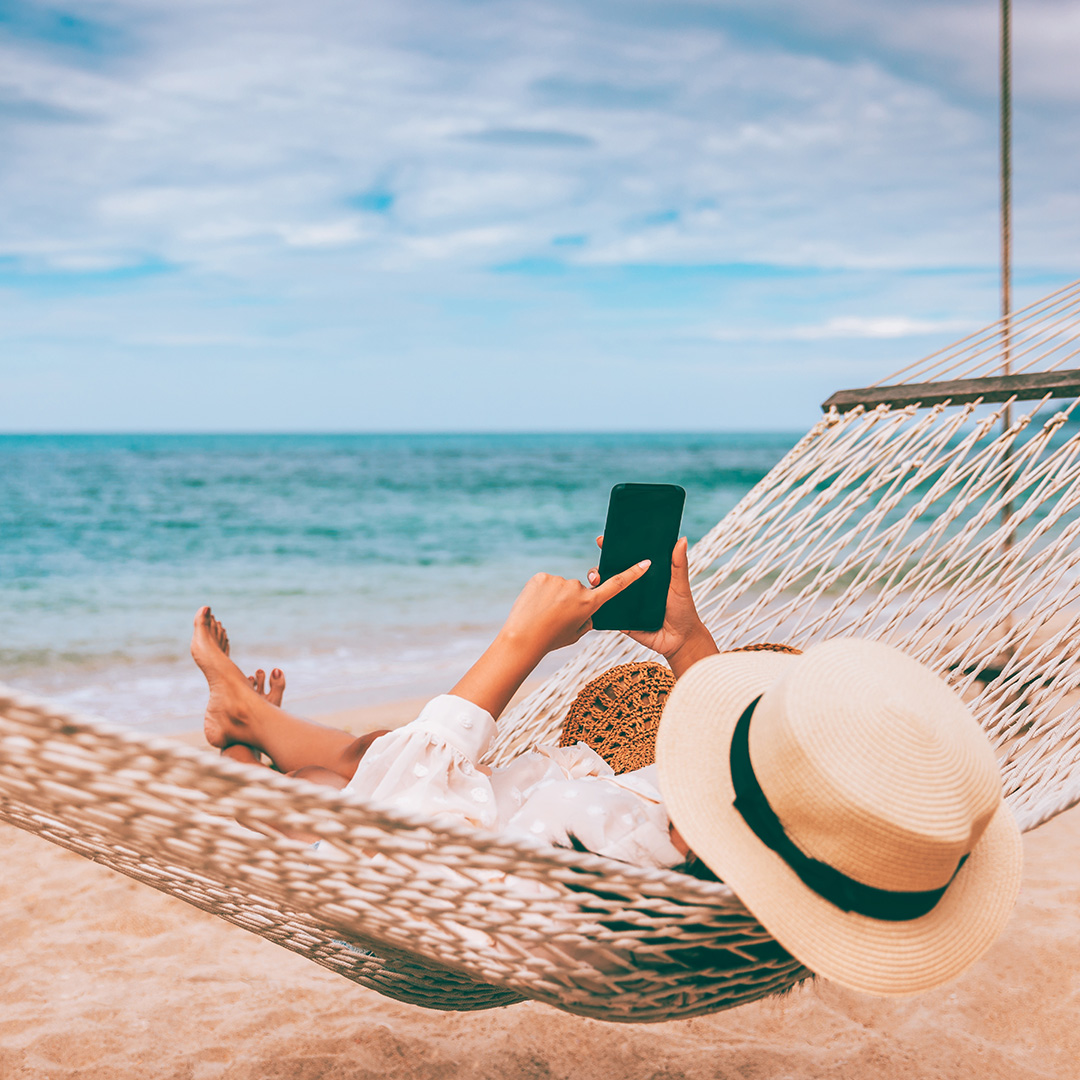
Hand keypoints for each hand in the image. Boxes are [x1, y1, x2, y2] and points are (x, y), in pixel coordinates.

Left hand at [450, 560, 652, 720]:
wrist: (522, 638)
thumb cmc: (551, 639)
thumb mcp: (576, 634)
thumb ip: (587, 619)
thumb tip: (588, 609)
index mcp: (590, 604)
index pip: (616, 585)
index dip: (632, 574)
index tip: (645, 562)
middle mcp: (577, 589)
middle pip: (578, 590)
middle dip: (569, 601)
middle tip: (555, 617)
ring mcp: (559, 581)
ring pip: (560, 587)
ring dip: (553, 597)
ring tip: (542, 614)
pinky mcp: (542, 576)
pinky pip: (545, 582)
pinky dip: (540, 592)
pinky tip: (534, 605)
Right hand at [588, 536, 717, 676]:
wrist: (680, 640)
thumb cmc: (683, 609)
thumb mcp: (680, 585)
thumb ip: (679, 564)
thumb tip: (681, 539)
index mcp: (644, 575)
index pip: (625, 558)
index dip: (612, 549)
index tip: (602, 540)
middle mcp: (631, 587)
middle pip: (610, 573)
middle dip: (597, 569)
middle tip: (596, 571)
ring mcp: (624, 603)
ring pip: (605, 592)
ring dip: (595, 587)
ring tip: (594, 583)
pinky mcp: (620, 620)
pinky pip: (605, 613)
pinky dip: (597, 608)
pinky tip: (590, 603)